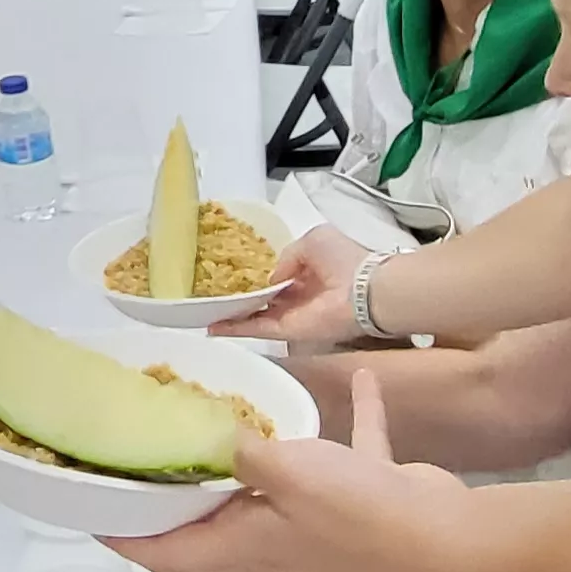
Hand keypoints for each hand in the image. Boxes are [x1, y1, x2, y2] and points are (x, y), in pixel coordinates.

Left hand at [112, 372, 472, 571]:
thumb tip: (197, 428)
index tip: (82, 505)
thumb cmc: (352, 514)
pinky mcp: (362, 492)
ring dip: (249, 455)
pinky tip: (359, 375)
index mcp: (238, 543)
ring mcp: (317, 517)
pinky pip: (348, 448)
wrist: (442, 538)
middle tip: (144, 440)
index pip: (158, 550)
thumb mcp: (280, 471)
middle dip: (173, 486)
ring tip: (223, 410)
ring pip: (270, 485)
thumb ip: (236, 447)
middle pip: (205, 516)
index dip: (116, 533)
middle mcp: (268, 535)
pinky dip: (350, 417)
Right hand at [216, 226, 378, 344]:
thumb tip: (272, 279)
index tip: (233, 275)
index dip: (257, 276)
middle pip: (264, 299)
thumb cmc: (344, 259)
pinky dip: (236, 329)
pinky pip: (258, 329)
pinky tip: (212, 328)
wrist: (366, 291)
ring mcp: (292, 314)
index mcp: (307, 271)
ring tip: (204, 313)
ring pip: (256, 315)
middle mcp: (299, 294)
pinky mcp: (289, 331)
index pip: (278, 277)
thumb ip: (287, 257)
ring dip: (232, 315)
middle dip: (240, 297)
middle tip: (212, 296)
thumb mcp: (312, 240)